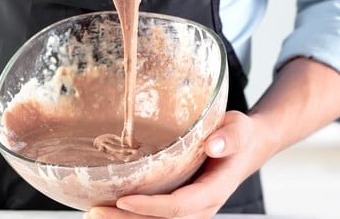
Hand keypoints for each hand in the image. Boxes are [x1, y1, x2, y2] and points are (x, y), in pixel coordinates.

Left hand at [86, 111, 275, 218]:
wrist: (246, 147)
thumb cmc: (239, 136)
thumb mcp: (238, 129)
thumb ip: (229, 137)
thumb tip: (213, 145)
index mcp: (213, 191)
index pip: (179, 206)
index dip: (151, 207)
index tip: (123, 199)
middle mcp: (201, 207)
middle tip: (94, 210)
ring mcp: (190, 209)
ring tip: (93, 213)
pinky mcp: (180, 204)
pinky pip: (155, 216)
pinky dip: (131, 216)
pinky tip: (107, 207)